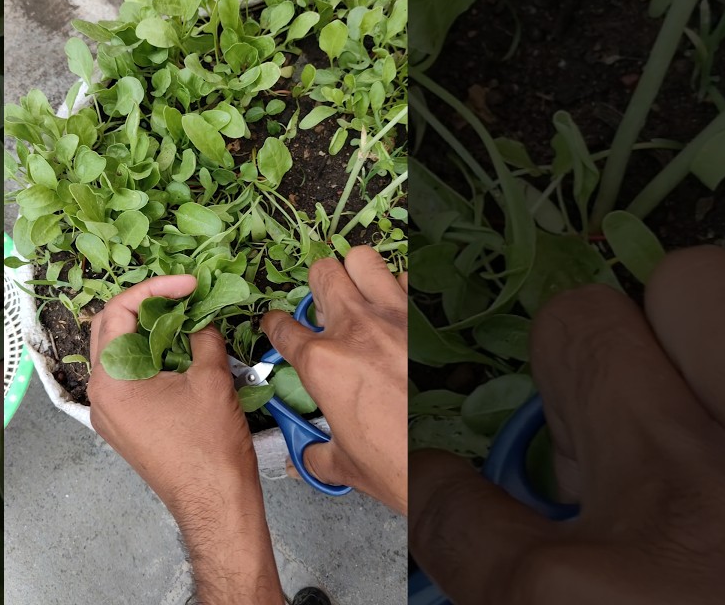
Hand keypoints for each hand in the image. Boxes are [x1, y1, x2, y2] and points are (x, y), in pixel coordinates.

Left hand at [89, 275, 282, 604]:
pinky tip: (178, 350)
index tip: (188, 283)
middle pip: (110, 330)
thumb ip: (201, 336)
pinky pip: (128, 379)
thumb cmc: (210, 445)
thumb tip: (199, 318)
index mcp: (110, 380)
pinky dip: (149, 358)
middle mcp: (99, 395)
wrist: (216, 503)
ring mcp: (109, 414)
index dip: (154, 288)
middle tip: (181, 293)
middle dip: (146, 305)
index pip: (117, 312)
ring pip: (119, 355)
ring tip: (183, 316)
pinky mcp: (124, 427)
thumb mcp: (211, 378)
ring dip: (148, 331)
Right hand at [260, 246, 407, 512]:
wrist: (448, 464)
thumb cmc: (396, 466)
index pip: (281, 326)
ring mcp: (394, 316)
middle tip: (327, 306)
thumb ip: (316, 455)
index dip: (276, 326)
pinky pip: (408, 279)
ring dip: (358, 273)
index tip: (281, 328)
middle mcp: (355, 329)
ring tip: (364, 295)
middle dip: (319, 285)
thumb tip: (305, 459)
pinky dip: (402, 288)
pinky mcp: (429, 317)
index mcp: (323, 362)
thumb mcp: (344, 465)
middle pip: (322, 272)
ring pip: (363, 259)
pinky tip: (402, 310)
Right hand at [409, 246, 724, 603]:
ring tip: (716, 411)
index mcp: (581, 599)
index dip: (430, 481)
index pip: (444, 499)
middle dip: (577, 367)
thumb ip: (538, 596)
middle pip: (577, 327)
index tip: (449, 484)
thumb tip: (507, 554)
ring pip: (703, 289)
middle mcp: (686, 499)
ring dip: (692, 342)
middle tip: (614, 434)